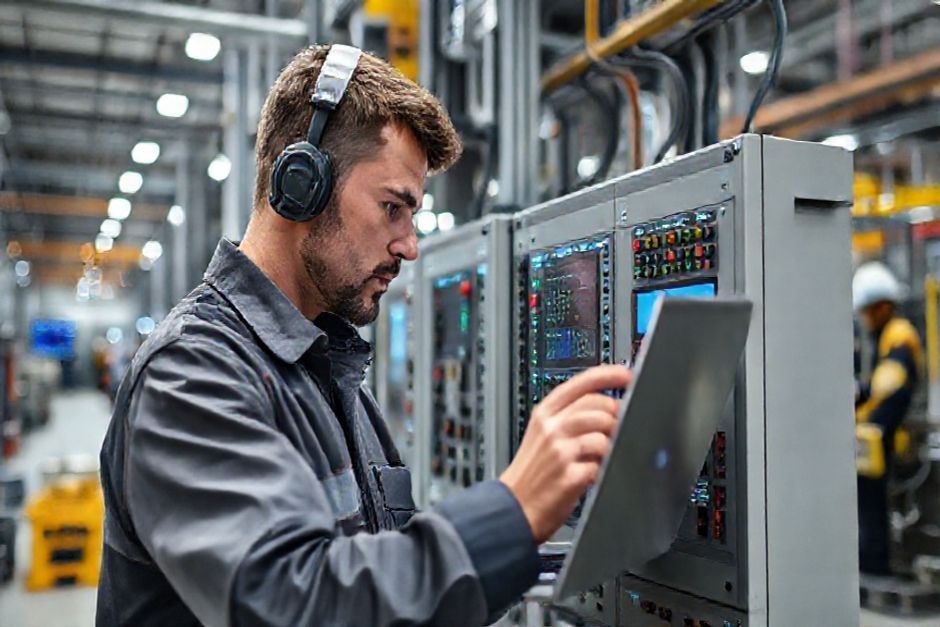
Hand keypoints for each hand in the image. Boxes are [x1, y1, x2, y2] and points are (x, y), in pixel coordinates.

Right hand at [500, 365, 631, 542]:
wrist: (513, 508)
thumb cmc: (531, 473)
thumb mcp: (542, 434)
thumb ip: (569, 416)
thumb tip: (607, 405)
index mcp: (545, 413)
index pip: (582, 383)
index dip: (609, 375)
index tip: (627, 375)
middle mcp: (552, 428)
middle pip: (599, 406)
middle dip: (616, 415)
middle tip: (618, 427)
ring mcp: (560, 451)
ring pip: (604, 433)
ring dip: (611, 443)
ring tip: (603, 454)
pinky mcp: (570, 475)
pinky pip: (601, 463)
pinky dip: (603, 467)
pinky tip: (594, 472)